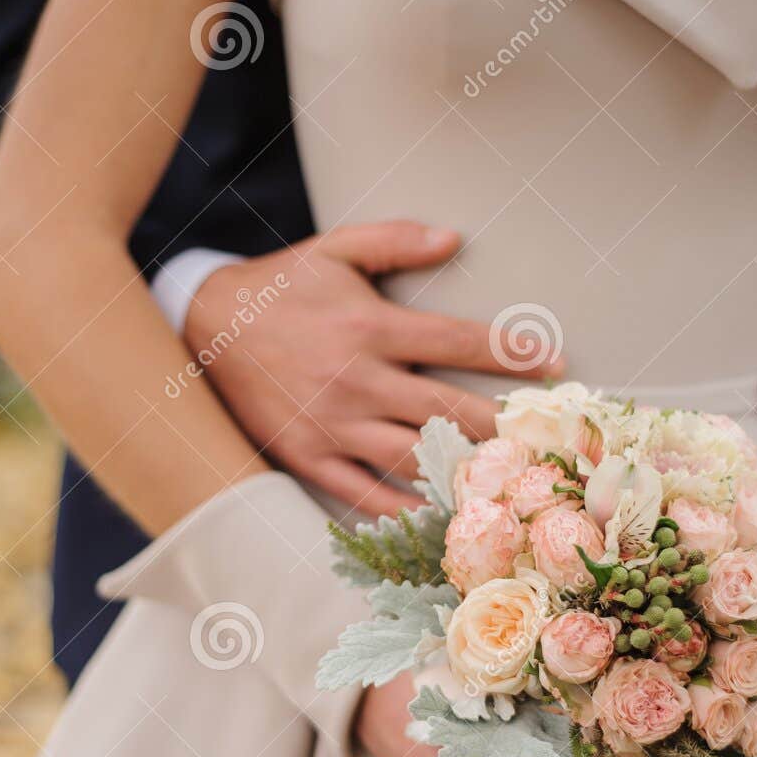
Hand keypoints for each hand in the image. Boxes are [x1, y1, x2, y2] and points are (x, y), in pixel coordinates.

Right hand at [185, 222, 564, 517]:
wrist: (201, 328)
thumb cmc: (278, 287)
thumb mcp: (332, 248)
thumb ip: (394, 240)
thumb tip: (454, 238)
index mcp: (370, 327)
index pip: (459, 341)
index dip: (513, 353)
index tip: (555, 364)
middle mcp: (357, 380)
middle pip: (448, 409)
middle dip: (505, 423)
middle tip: (548, 436)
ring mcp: (334, 425)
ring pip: (414, 456)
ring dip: (466, 470)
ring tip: (512, 480)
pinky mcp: (310, 457)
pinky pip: (366, 493)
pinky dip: (407, 510)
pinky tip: (443, 518)